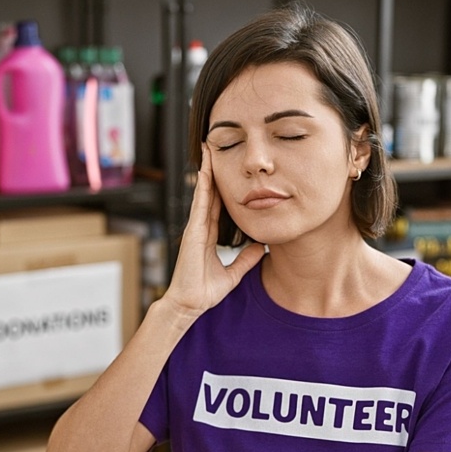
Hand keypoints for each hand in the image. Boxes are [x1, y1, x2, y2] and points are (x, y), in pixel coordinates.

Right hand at [162, 143, 264, 318]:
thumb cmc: (204, 291)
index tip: (227, 168)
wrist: (189, 304)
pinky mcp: (192, 233)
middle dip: (212, 170)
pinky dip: (201, 188)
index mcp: (208, 235)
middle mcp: (200, 228)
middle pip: (208, 193)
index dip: (221, 185)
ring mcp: (194, 228)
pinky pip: (198, 206)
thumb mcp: (233, 274)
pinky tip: (205, 173)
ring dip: (206, 171)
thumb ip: (246, 259)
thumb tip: (261, 248)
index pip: (217, 204)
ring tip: (209, 150)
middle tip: (215, 147)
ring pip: (202, 194)